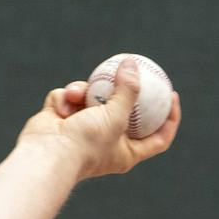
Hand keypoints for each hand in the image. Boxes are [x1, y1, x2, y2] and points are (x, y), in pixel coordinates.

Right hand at [16, 56, 180, 179]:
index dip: (169, 119)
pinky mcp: (64, 119)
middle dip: (126, 92)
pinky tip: (60, 107)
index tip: (172, 96)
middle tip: (136, 71)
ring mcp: (85, 130)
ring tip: (79, 96)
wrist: (46, 154)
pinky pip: (70, 98)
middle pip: (125, 112)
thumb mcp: (115, 117)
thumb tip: (132, 65)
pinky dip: (66, 99)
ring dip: (85, 92)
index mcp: (128, 152)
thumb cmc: (86, 143)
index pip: (159, 138)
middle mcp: (108, 142)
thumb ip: (127, 91)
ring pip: (93, 98)